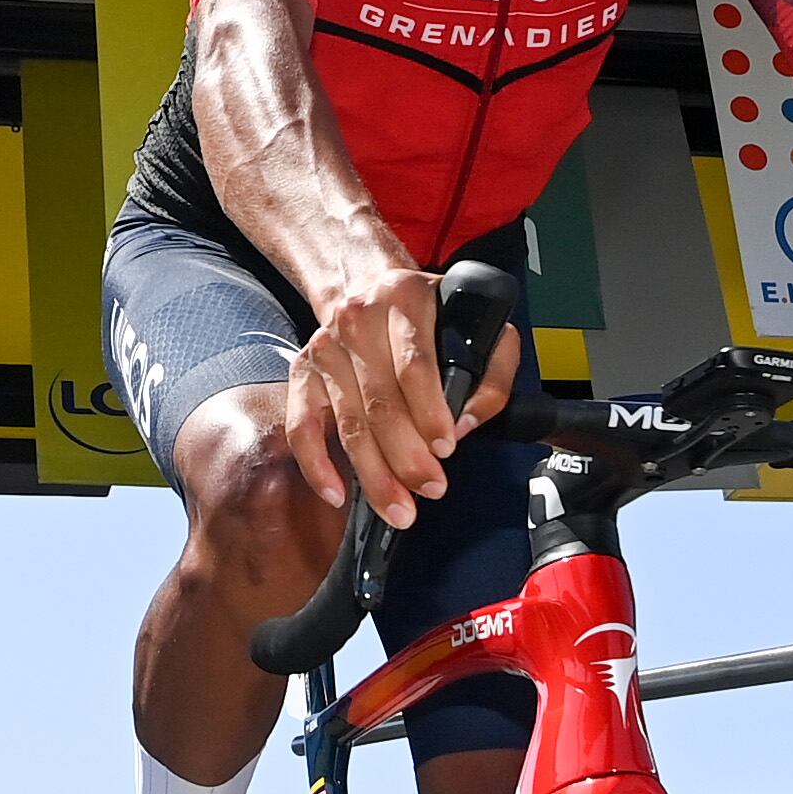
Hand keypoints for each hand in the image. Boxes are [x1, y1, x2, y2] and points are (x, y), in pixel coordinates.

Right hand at [285, 266, 519, 530]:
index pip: (414, 364)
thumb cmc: (430, 316)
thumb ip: (490, 373)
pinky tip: (337, 493)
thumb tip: (466, 424)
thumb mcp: (477, 326)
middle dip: (406, 456)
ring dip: (373, 473)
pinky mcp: (303, 370)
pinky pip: (302, 424)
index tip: (446, 448)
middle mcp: (358, 319)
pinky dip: (316, 464)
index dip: (430, 411)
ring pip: (347, 421)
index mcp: (405, 299)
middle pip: (379, 401)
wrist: (366, 283)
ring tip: (398, 509)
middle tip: (430, 490)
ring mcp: (326, 347)